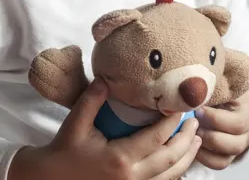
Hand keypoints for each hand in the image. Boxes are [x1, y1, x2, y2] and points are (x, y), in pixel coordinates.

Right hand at [9, 78, 201, 179]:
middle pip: (170, 160)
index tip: (182, 108)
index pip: (156, 139)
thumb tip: (107, 78)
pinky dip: (174, 173)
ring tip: (195, 142)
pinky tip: (178, 161)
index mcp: (120, 159)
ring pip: (170, 177)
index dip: (172, 123)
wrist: (52, 179)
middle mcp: (131, 178)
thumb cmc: (64, 151)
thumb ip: (92, 99)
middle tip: (196, 123)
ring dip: (186, 159)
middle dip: (187, 141)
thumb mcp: (75, 123)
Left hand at [193, 91, 248, 170]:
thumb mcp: (214, 80)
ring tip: (192, 134)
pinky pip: (219, 163)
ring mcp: (238, 141)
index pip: (238, 122)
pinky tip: (192, 143)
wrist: (221, 93)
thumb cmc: (215, 84)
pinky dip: (204, 157)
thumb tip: (189, 88)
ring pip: (228, 156)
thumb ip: (206, 84)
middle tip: (194, 125)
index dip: (215, 119)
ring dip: (207, 147)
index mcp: (244, 106)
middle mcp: (246, 127)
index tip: (198, 110)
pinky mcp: (228, 152)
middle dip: (211, 136)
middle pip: (236, 143)